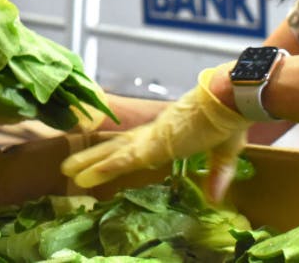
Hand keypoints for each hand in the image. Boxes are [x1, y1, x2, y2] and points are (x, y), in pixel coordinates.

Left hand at [60, 64, 249, 200]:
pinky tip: (89, 174)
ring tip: (67, 168)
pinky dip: (108, 166)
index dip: (118, 151)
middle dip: (94, 155)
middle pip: (118, 145)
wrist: (231, 98)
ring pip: (116, 151)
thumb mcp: (224, 152)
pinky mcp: (156, 142)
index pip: (137, 143)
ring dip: (91, 161)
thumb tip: (216, 200)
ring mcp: (154, 136)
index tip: (101, 157)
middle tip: (69, 165)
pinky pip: (127, 158)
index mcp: (169, 132)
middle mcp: (156, 132)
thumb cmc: (230, 118)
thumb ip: (217, 175)